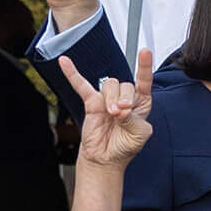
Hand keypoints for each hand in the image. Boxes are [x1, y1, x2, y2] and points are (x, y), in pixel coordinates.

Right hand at [55, 48, 152, 168]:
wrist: (107, 158)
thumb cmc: (126, 146)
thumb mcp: (139, 134)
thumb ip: (133, 118)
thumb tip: (120, 108)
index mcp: (141, 103)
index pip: (144, 81)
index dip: (144, 67)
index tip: (145, 52)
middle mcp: (124, 98)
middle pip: (124, 84)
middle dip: (124, 98)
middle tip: (122, 114)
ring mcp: (107, 98)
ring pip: (109, 84)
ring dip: (111, 98)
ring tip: (111, 114)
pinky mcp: (91, 102)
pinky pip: (81, 85)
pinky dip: (73, 73)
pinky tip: (65, 62)